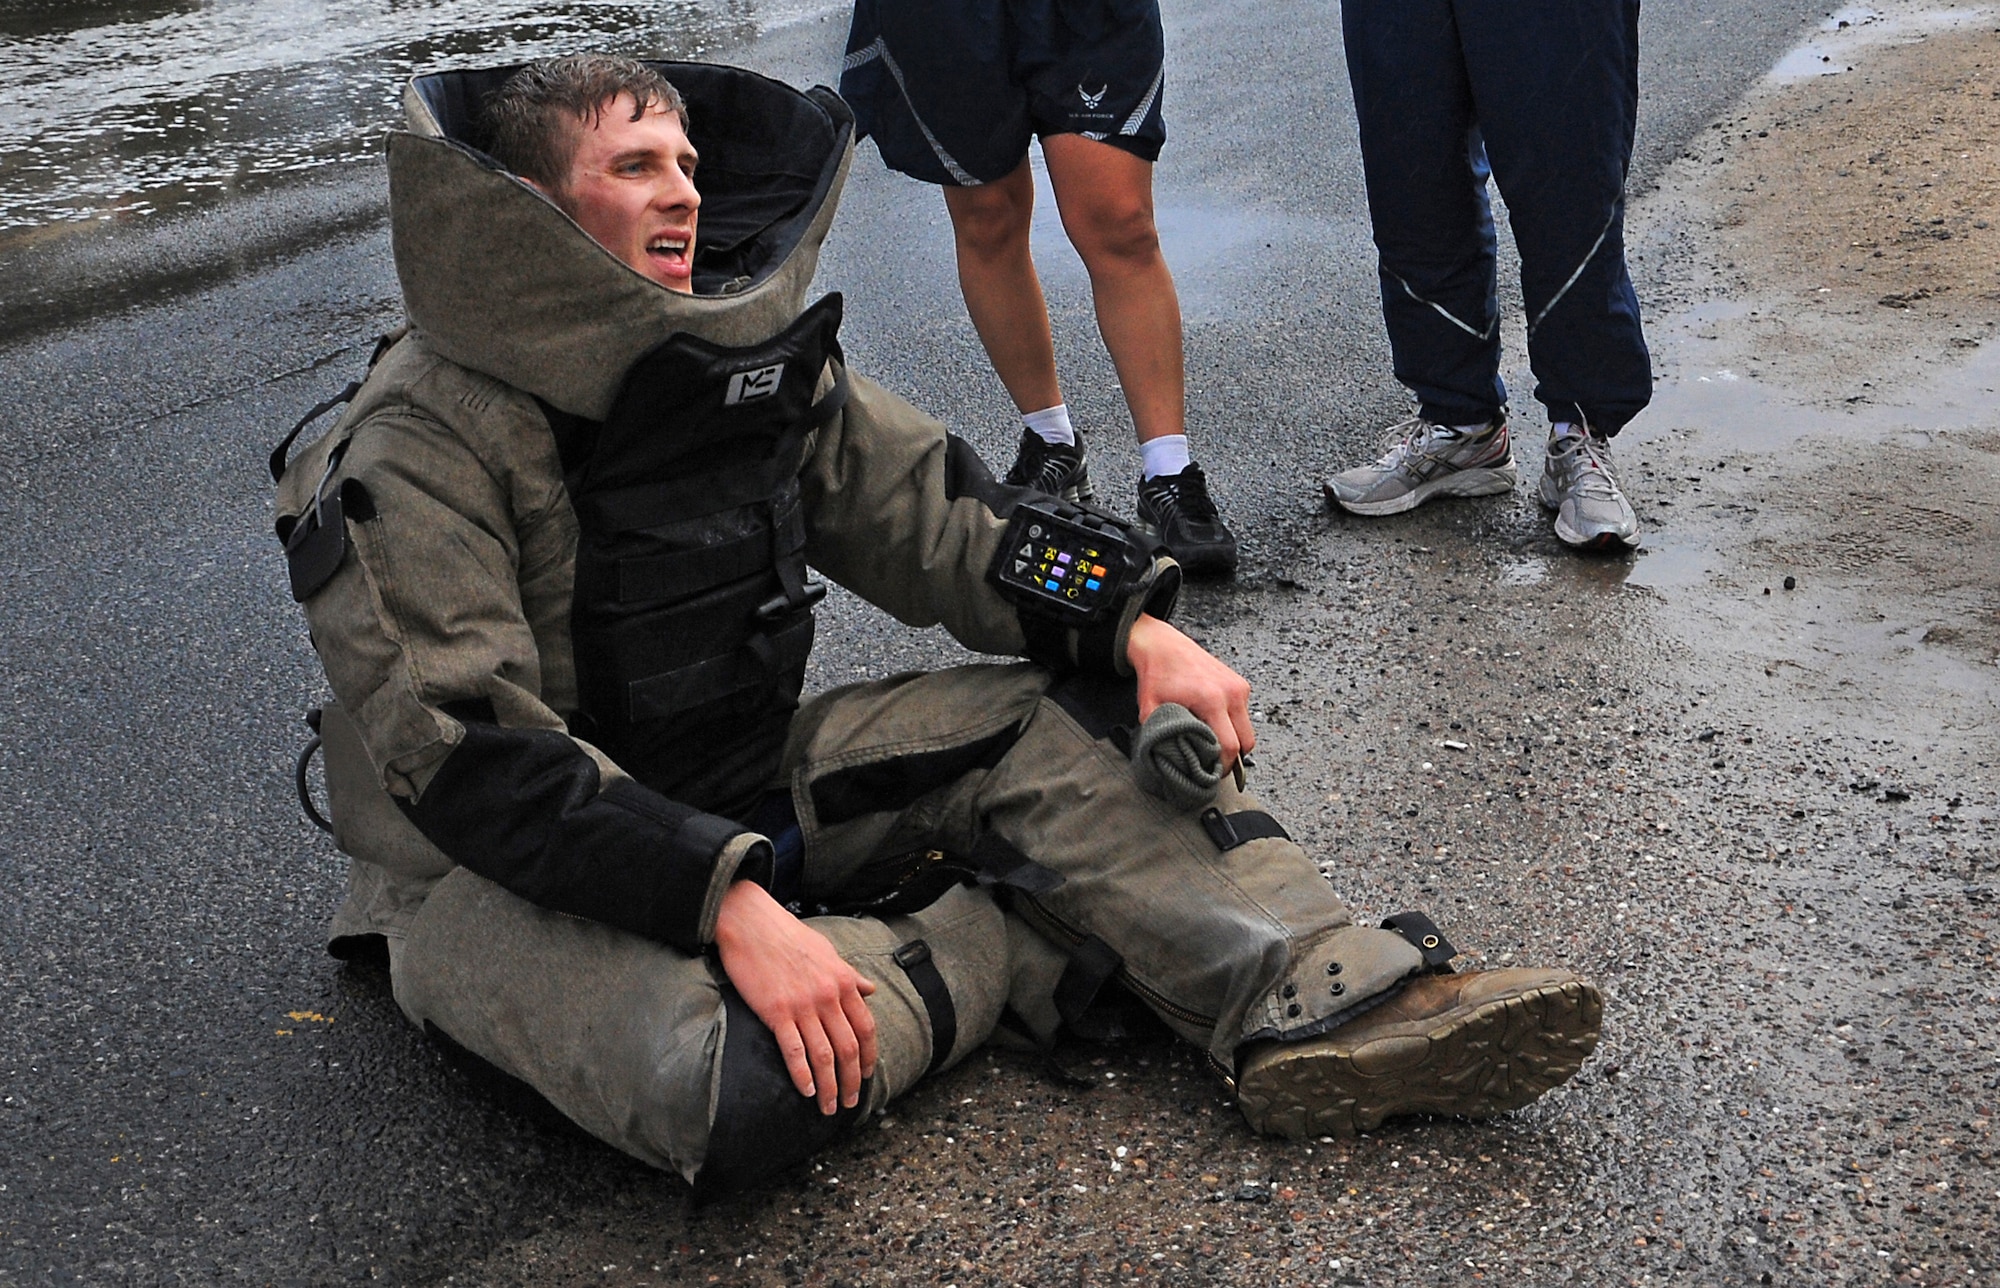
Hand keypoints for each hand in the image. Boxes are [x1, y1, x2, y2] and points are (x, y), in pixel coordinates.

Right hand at [713, 879, 877, 1114]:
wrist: (751, 922)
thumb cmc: (788, 935)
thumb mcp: (828, 951)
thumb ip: (850, 975)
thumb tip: (871, 990)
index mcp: (843, 982)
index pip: (865, 1028)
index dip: (868, 1056)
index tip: (866, 1075)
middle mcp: (828, 996)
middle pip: (848, 1048)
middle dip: (852, 1080)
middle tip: (851, 1102)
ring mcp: (803, 1005)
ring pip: (824, 1056)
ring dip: (830, 1087)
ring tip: (831, 1107)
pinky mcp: (776, 1012)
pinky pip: (794, 1051)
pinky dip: (803, 1076)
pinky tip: (807, 1092)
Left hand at [1126, 613, 1254, 770]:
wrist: (1163, 646)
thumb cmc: (1157, 675)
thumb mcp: (1150, 709)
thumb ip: (1160, 735)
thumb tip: (1169, 760)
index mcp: (1211, 700)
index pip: (1229, 746)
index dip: (1224, 766)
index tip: (1213, 774)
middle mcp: (1230, 693)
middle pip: (1247, 741)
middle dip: (1234, 759)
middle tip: (1217, 766)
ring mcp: (1238, 687)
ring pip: (1247, 728)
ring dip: (1235, 741)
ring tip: (1214, 745)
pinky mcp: (1240, 683)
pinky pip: (1244, 713)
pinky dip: (1234, 724)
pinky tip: (1216, 724)